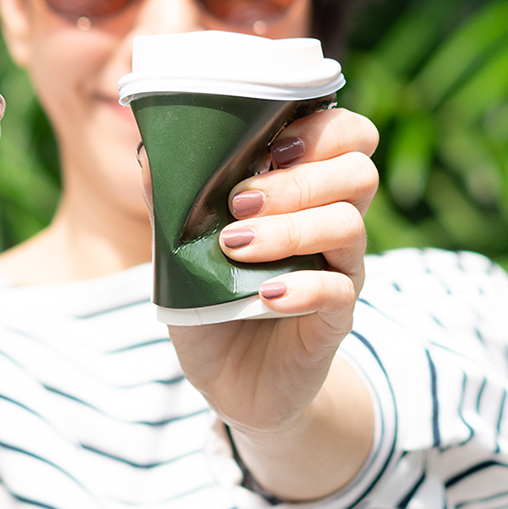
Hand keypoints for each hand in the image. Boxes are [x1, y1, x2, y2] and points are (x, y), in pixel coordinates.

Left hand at [156, 108, 378, 499]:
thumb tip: (148, 150)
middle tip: (239, 203)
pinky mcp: (335, 318)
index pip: (349, 136)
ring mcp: (340, 270)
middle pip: (359, 172)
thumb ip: (174, 200)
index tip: (271, 146)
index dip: (322, 128)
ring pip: (349, 226)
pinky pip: (338, 290)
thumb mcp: (182, 248)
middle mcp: (333, 223)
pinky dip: (300, 287)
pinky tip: (264, 295)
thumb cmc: (212, 300)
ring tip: (235, 247)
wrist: (231, 379)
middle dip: (297, 180)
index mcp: (306, 191)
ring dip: (289, 229)